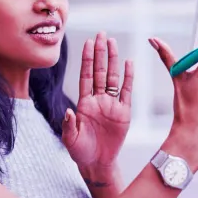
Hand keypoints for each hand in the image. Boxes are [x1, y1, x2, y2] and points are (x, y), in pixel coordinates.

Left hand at [62, 32, 133, 175]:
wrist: (97, 163)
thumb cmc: (81, 151)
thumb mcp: (70, 139)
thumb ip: (68, 125)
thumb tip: (68, 112)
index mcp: (84, 103)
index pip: (86, 76)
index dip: (87, 59)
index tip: (87, 43)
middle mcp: (97, 100)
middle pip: (100, 71)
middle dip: (100, 52)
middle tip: (101, 34)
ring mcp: (111, 105)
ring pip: (113, 77)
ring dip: (113, 60)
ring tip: (112, 42)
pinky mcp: (123, 113)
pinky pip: (127, 91)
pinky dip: (128, 77)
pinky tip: (128, 62)